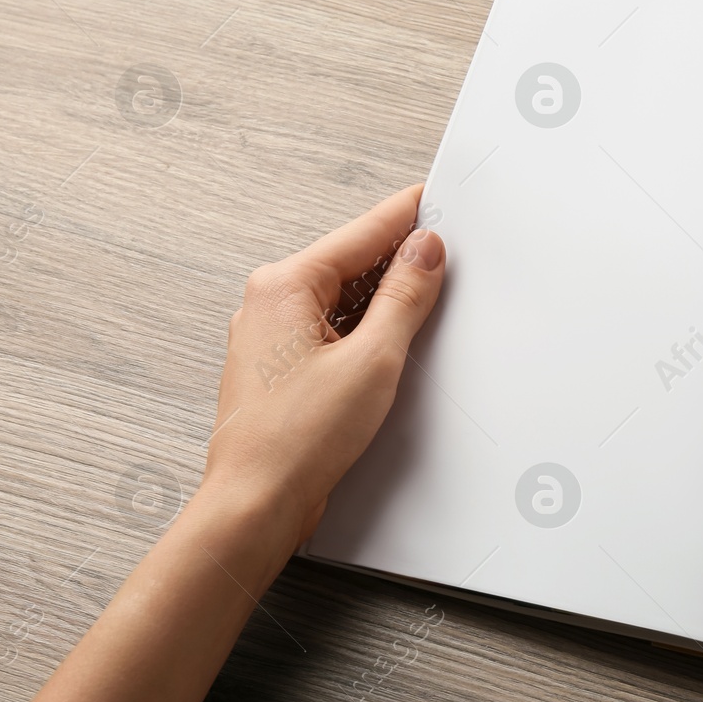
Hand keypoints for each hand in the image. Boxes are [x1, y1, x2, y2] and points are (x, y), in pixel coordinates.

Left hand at [201, 184, 445, 548]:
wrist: (256, 501)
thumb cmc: (295, 440)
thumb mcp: (373, 358)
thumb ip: (404, 296)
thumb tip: (424, 252)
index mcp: (284, 285)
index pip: (362, 232)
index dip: (408, 216)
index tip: (438, 200)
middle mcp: (268, 302)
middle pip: (352, 262)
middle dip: (400, 264)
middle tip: (446, 264)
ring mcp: (270, 334)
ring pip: (342, 297)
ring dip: (382, 303)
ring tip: (421, 314)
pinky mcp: (280, 364)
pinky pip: (331, 327)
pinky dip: (363, 330)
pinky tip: (389, 347)